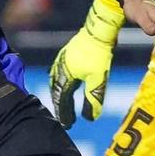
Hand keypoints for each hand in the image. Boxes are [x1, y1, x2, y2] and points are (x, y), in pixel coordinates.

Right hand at [49, 4, 120, 127]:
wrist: (99, 30)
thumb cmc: (99, 55)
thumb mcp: (98, 79)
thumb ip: (93, 98)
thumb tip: (90, 118)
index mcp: (65, 76)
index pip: (62, 99)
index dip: (65, 113)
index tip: (68, 124)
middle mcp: (59, 69)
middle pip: (56, 92)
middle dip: (61, 106)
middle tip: (66, 118)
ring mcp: (61, 61)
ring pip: (55, 82)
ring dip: (58, 95)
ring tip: (63, 104)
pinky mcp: (66, 55)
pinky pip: (58, 73)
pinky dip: (59, 83)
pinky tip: (64, 84)